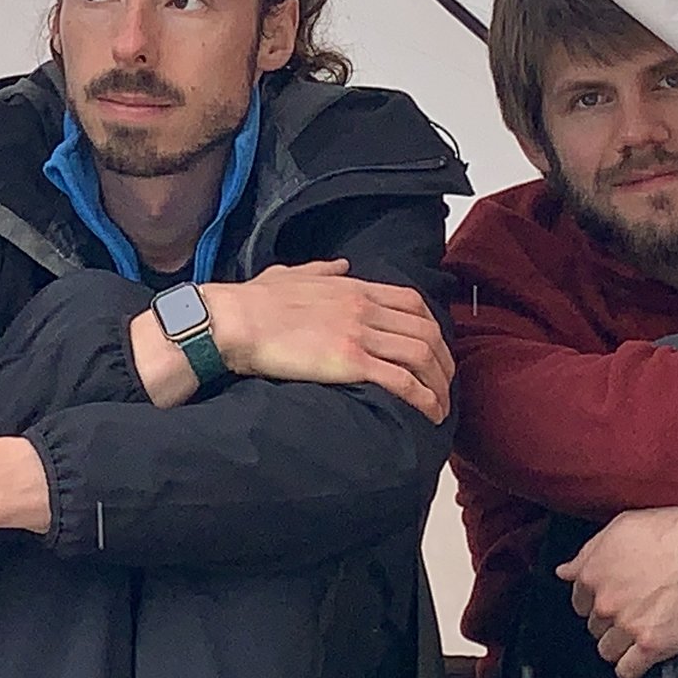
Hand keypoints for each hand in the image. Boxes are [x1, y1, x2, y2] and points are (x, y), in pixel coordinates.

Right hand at [197, 260, 454, 420]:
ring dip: (439, 383)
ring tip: (440, 406)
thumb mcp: (290, 273)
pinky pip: (402, 380)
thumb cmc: (253, 300)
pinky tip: (429, 413)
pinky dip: (423, 397)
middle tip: (444, 383)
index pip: (412, 302)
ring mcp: (360, 333)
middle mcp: (364, 307)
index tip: (432, 348)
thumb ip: (321, 269)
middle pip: (426, 331)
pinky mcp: (351, 361)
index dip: (431, 327)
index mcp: (353, 287)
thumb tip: (340, 264)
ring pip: (422, 356)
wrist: (234, 319)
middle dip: (443, 360)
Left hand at [558, 498, 677, 677]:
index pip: (579, 602)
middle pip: (594, 627)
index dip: (597, 602)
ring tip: (641, 634)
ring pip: (607, 650)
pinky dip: (632, 668)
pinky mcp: (652, 645)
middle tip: (635, 613)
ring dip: (620, 646)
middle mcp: (605, 601)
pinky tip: (642, 657)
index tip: (614, 601)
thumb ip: (588, 553)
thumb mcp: (621, 528)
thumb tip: (564, 571)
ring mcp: (627, 625)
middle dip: (610, 622)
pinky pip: (627, 671)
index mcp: (593, 572)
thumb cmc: (674, 530)